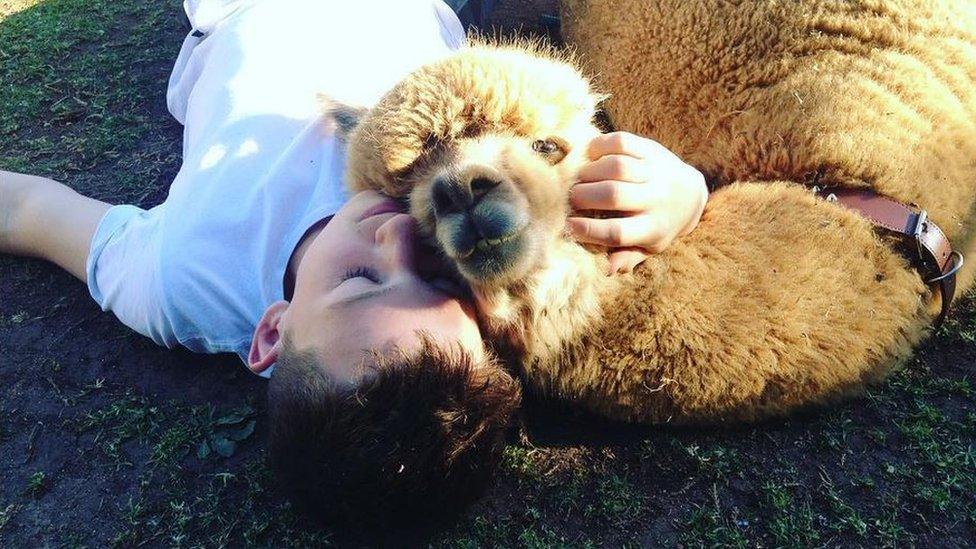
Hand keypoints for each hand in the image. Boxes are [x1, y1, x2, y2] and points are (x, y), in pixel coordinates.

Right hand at [567, 132, 707, 273]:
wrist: (690, 195)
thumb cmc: (658, 225)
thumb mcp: (649, 247)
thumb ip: (627, 257)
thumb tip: (606, 270)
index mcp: (652, 228)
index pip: (617, 232)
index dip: (589, 230)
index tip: (568, 226)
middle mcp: (656, 199)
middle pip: (614, 195)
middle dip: (584, 196)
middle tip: (570, 198)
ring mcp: (655, 172)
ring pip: (618, 167)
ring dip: (590, 171)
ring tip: (578, 178)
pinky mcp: (652, 149)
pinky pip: (623, 142)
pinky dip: (601, 145)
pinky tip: (590, 154)